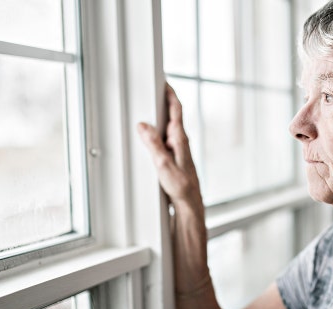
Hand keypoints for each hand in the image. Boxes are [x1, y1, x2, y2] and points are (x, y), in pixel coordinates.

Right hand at [137, 84, 201, 205]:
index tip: (164, 81)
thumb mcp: (163, 165)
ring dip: (159, 117)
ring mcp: (178, 148)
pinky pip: (164, 138)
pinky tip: (149, 135)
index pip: (176, 110)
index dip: (170, 94)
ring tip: (148, 108)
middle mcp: (180, 141)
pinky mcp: (174, 156)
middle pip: (172, 115)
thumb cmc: (181, 186)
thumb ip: (153, 144)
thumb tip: (143, 126)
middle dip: (163, 101)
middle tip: (153, 89)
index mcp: (180, 139)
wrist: (189, 202)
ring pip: (167, 127)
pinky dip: (157, 132)